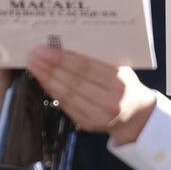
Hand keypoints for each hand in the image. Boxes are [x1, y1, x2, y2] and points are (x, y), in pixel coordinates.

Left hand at [27, 45, 156, 143]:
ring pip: (67, 94)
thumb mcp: (121, 69)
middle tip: (34, 54)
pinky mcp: (88, 124)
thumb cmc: (126, 86)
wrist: (136, 117)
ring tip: (34, 66)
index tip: (46, 49)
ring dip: (47, 79)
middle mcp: (109, 100)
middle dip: (51, 67)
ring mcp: (98, 115)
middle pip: (74, 81)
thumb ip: (100, 60)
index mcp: (119, 81)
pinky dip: (53, 92)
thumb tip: (68, 46)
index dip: (63, 58)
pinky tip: (43, 81)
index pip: (86, 68)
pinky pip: (66, 106)